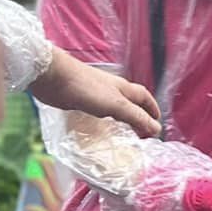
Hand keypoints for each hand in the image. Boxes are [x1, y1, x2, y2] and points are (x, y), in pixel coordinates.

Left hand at [31, 49, 160, 138]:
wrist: (54, 77)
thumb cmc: (86, 88)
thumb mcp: (116, 105)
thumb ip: (136, 117)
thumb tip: (157, 128)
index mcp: (123, 88)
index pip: (144, 97)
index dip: (152, 109)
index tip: (157, 123)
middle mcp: (112, 90)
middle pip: (131, 102)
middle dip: (139, 115)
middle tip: (143, 132)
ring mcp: (97, 94)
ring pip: (115, 107)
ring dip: (123, 118)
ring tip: (125, 132)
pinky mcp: (82, 100)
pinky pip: (100, 111)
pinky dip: (106, 119)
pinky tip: (101, 127)